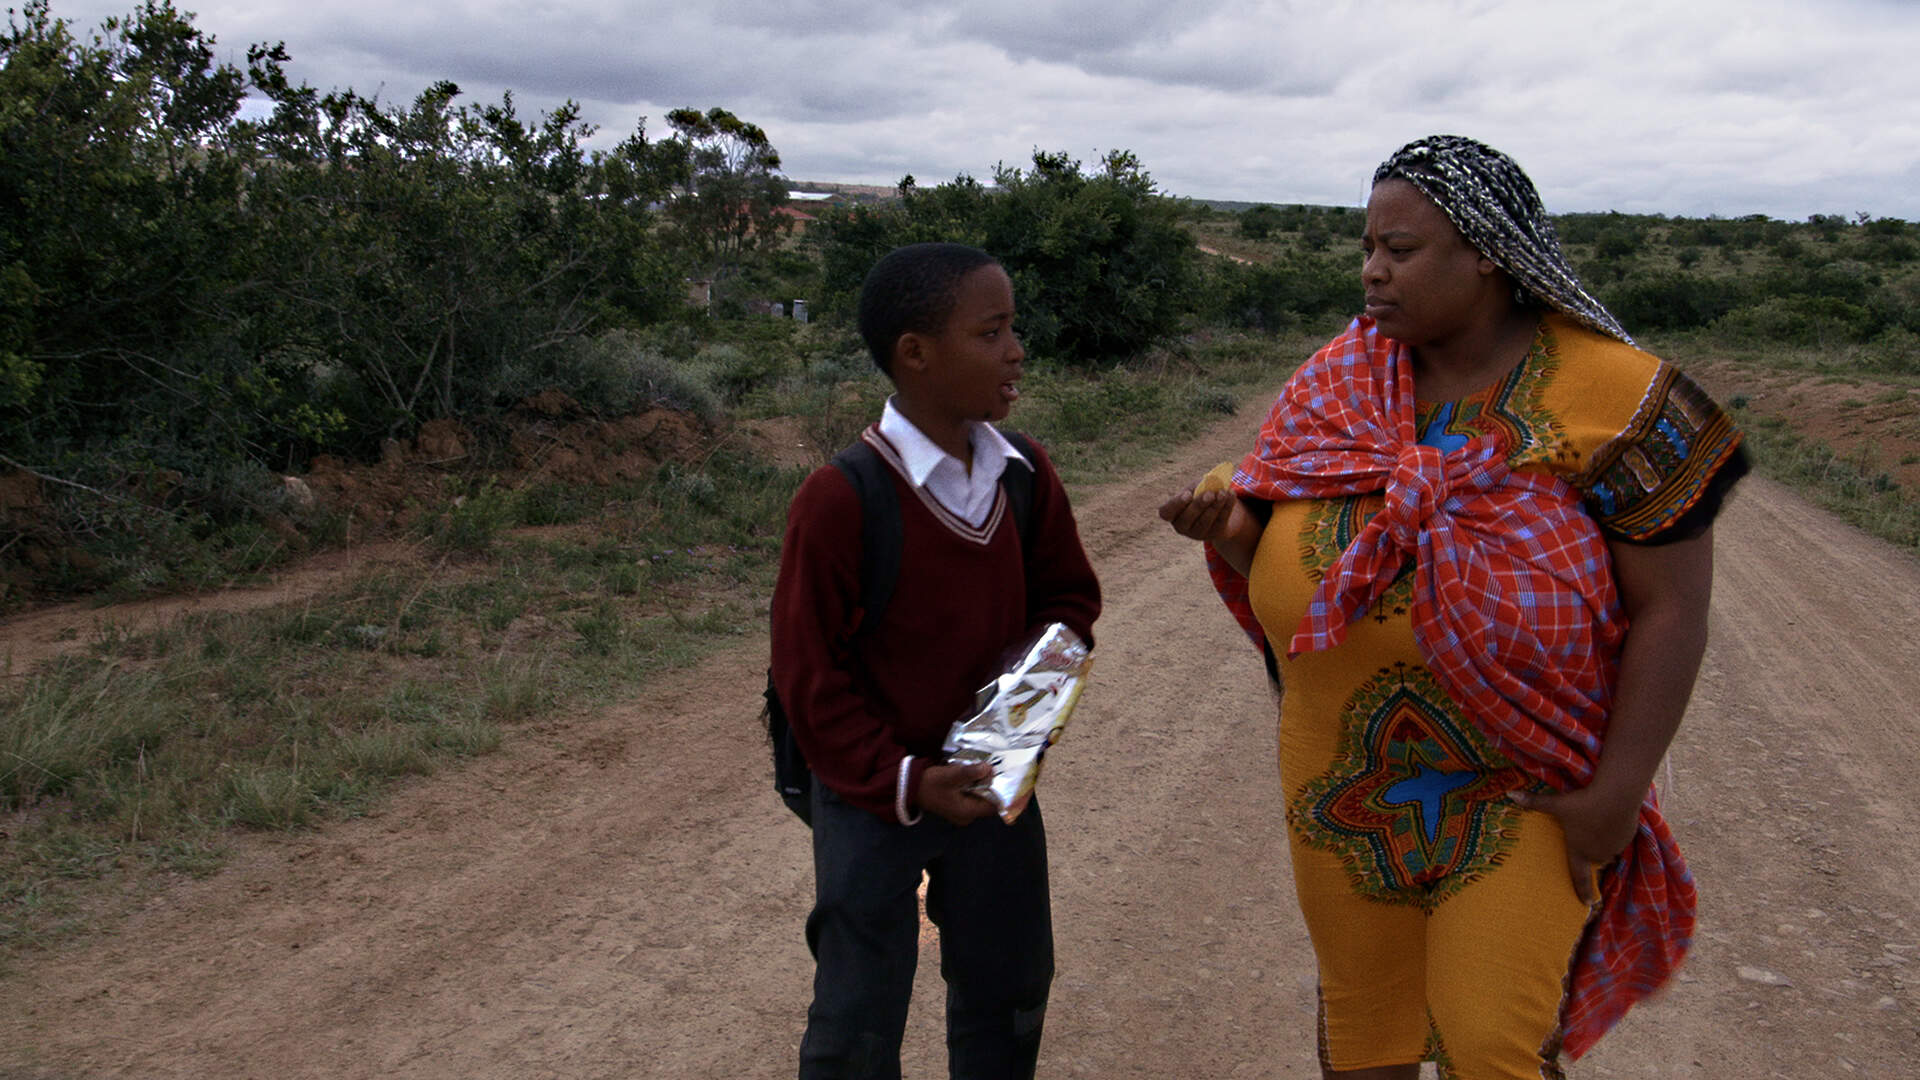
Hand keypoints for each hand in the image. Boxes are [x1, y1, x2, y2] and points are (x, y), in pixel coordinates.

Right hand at [917, 762, 996, 825]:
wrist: (910, 787)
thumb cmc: (930, 784)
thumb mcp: (951, 776)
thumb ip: (970, 772)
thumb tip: (988, 768)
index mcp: (967, 812)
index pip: (994, 806)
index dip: (1001, 792)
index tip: (1004, 777)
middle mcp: (967, 816)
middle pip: (988, 801)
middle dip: (991, 785)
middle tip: (995, 768)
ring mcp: (961, 811)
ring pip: (979, 797)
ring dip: (982, 784)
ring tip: (986, 768)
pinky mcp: (956, 804)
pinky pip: (971, 795)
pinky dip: (974, 785)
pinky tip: (973, 774)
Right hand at [1158, 488, 1243, 543]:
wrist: (1216, 507)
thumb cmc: (1200, 493)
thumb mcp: (1198, 486)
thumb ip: (1201, 484)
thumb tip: (1212, 482)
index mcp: (1172, 513)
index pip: (1166, 512)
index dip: (1175, 504)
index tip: (1187, 495)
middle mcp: (1181, 526)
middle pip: (1187, 519)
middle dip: (1199, 505)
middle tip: (1210, 493)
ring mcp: (1197, 533)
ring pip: (1205, 521)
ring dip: (1215, 506)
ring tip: (1223, 492)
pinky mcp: (1214, 534)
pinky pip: (1220, 521)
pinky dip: (1226, 507)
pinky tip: (1230, 495)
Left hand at [1509, 784, 1642, 904]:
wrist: (1616, 796)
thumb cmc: (1583, 803)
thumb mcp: (1557, 803)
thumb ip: (1534, 802)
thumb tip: (1510, 794)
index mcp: (1579, 851)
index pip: (1579, 877)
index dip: (1582, 891)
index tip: (1586, 903)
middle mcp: (1597, 854)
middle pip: (1592, 856)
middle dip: (1589, 847)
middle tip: (1587, 830)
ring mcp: (1614, 847)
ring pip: (1607, 847)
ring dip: (1603, 839)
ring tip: (1598, 820)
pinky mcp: (1627, 837)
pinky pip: (1619, 837)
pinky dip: (1615, 829)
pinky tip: (1610, 815)